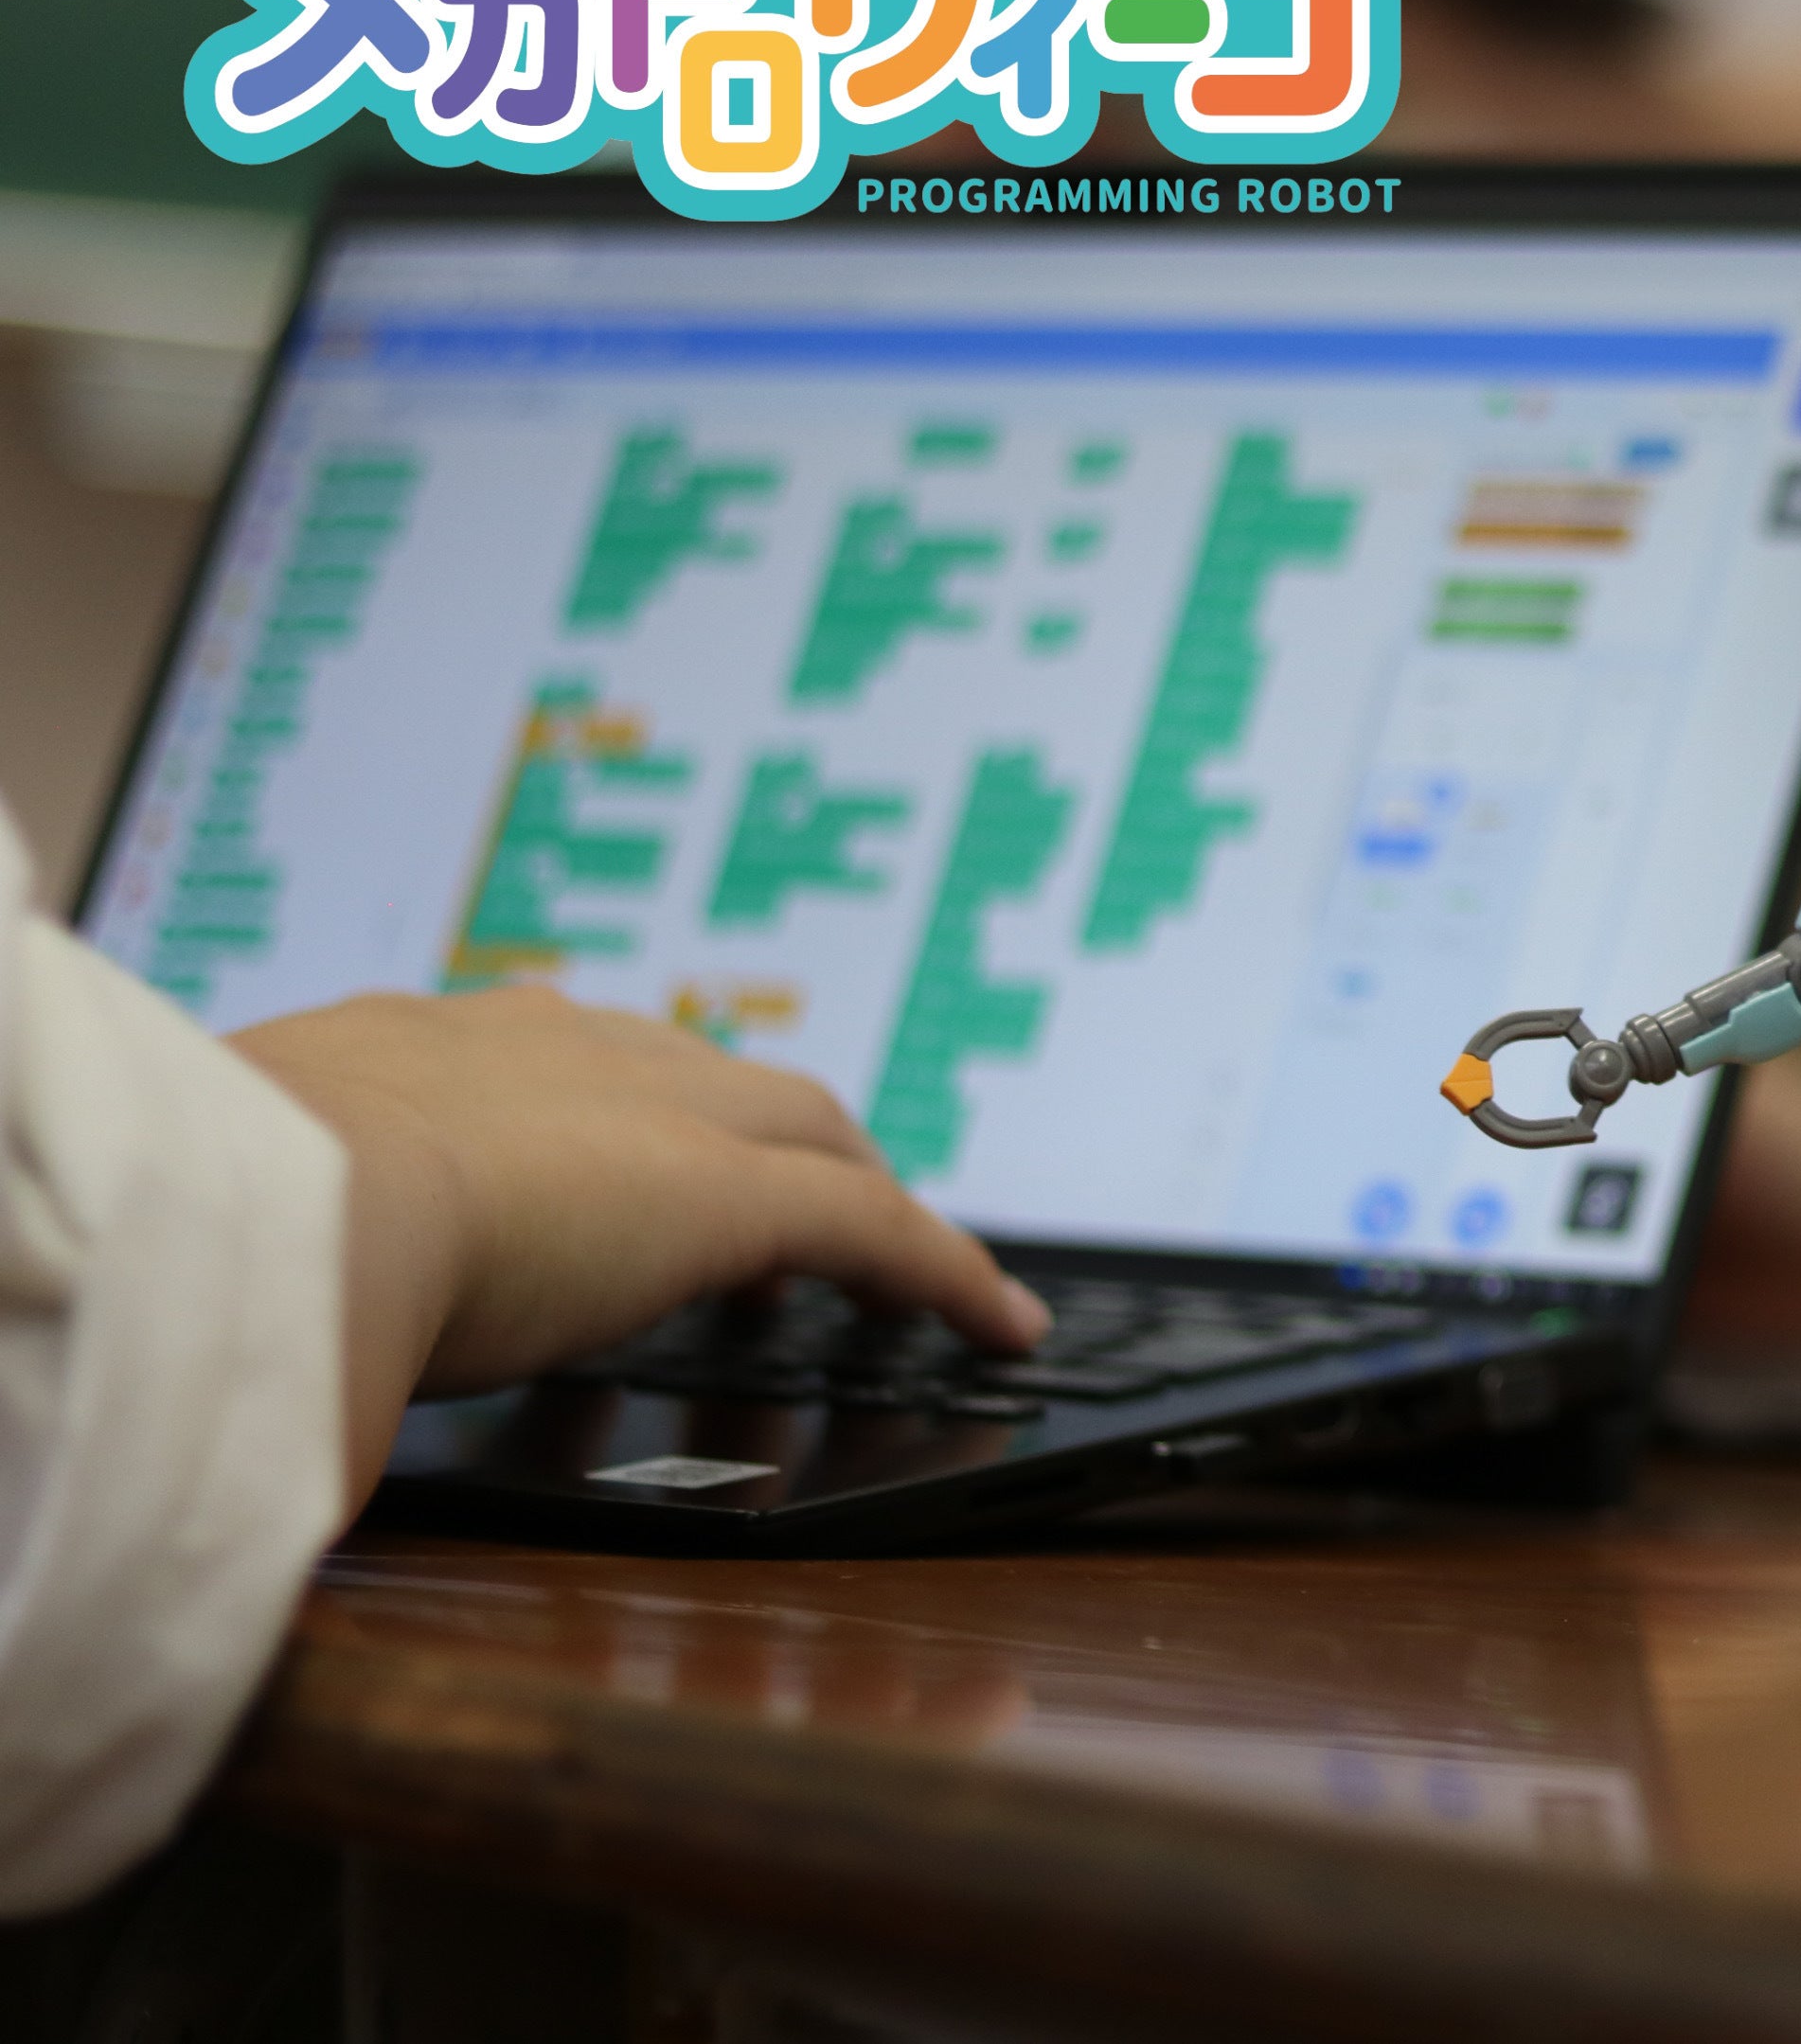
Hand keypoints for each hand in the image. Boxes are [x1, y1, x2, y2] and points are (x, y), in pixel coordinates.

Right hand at [231, 986, 1049, 1502]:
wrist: (272, 1208)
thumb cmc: (221, 1227)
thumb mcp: (243, 1215)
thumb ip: (272, 1243)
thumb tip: (236, 1315)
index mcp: (426, 1053)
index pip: (562, 1071)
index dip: (617, 1115)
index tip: (616, 1162)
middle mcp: (555, 1053)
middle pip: (715, 1084)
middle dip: (768, 1140)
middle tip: (800, 1216)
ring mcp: (653, 1114)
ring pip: (807, 1140)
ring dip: (858, 1198)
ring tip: (908, 1266)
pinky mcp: (733, 1198)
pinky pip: (878, 1232)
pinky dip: (945, 1275)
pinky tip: (1000, 1326)